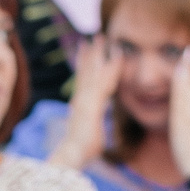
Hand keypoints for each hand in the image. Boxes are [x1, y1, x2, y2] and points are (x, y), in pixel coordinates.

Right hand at [56, 35, 115, 170]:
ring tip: (100, 36)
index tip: (89, 52)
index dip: (88, 66)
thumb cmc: (81, 151)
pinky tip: (116, 54)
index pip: (87, 81)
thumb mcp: (91, 136)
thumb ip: (94, 128)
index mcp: (81, 105)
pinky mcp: (92, 101)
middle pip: (87, 70)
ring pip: (93, 70)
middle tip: (95, 37)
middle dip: (91, 53)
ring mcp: (86, 98)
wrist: (72, 153)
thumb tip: (95, 130)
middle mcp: (82, 98)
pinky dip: (111, 67)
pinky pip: (105, 80)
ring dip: (98, 53)